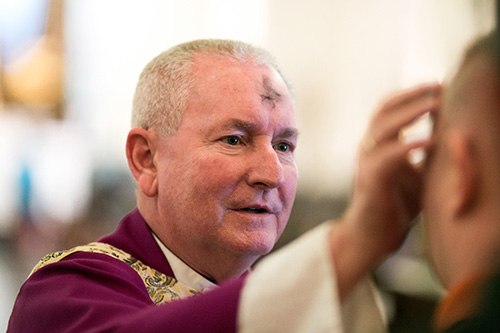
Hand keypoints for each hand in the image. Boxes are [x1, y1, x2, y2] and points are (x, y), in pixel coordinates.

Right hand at [329, 83, 440, 299]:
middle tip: (439, 86)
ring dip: (410, 112)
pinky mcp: (370, 179)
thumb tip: (450, 135)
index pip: (389, 108)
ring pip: (383, 127)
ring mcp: (366, 162)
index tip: (439, 85)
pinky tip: (429, 140)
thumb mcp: (416, 173)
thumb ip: (427, 154)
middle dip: (412, 95)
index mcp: (378, 144)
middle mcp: (369, 147)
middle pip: (384, 110)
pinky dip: (408, 146)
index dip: (412, 94)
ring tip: (435, 104)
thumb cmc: (395, 204)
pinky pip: (387, 157)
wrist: (371, 234)